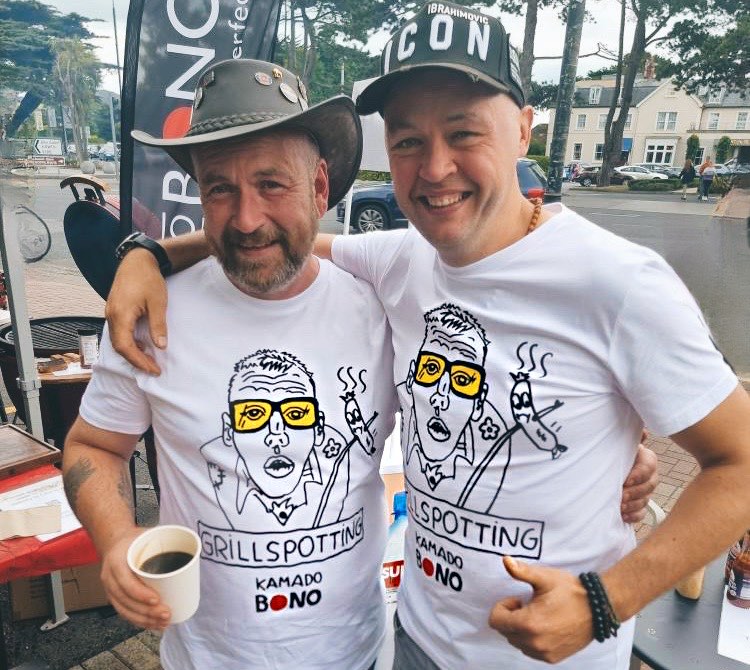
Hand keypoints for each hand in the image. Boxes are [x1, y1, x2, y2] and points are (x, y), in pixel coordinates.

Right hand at [100, 528, 171, 629]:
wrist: (114, 542)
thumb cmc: (135, 539)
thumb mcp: (145, 534)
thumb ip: (164, 541)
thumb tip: (194, 547)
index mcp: (117, 561)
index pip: (126, 582)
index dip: (140, 594)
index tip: (157, 599)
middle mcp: (110, 577)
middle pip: (126, 601)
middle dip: (146, 612)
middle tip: (167, 614)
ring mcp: (110, 589)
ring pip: (125, 610)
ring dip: (144, 620)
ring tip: (163, 622)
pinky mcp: (114, 597)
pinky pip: (124, 612)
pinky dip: (138, 621)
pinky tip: (153, 625)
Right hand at [105, 248, 167, 374]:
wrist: (137, 260)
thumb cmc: (148, 279)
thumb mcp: (158, 302)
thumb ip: (158, 325)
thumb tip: (161, 346)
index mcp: (120, 314)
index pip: (125, 346)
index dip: (139, 361)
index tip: (154, 369)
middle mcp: (111, 315)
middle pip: (119, 346)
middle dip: (135, 360)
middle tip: (153, 368)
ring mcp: (111, 313)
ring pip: (117, 340)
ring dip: (132, 352)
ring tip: (149, 360)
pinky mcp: (114, 310)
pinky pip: (118, 332)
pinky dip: (129, 342)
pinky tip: (142, 344)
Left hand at [488, 556, 592, 663]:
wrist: (597, 609)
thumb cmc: (570, 591)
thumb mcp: (544, 578)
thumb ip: (521, 571)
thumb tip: (504, 559)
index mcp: (528, 624)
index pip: (495, 620)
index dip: (504, 606)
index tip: (519, 599)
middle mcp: (534, 643)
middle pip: (505, 631)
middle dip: (512, 617)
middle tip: (530, 605)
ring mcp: (543, 653)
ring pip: (517, 641)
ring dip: (521, 629)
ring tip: (540, 615)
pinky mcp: (552, 658)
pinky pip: (530, 650)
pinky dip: (532, 639)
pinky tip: (546, 626)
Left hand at [621, 440, 658, 522]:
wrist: (608, 467)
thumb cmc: (615, 452)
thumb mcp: (621, 443)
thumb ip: (631, 438)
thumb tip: (643, 432)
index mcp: (646, 459)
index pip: (649, 466)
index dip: (639, 475)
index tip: (626, 480)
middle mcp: (649, 475)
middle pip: (650, 486)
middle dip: (635, 492)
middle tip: (621, 495)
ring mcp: (646, 491)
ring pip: (646, 500)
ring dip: (633, 505)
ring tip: (620, 507)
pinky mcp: (640, 504)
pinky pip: (642, 513)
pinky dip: (633, 516)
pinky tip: (623, 516)